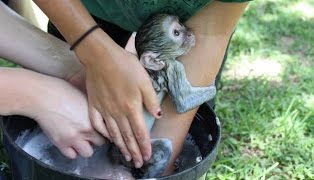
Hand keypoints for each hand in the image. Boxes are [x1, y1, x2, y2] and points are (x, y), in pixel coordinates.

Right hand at [23, 73, 105, 158]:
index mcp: (94, 118)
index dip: (106, 131)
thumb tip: (101, 114)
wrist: (43, 96)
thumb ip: (94, 110)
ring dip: (86, 147)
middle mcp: (86, 130)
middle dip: (97, 139)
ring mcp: (73, 138)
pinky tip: (71, 143)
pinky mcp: (60, 143)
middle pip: (100, 143)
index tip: (104, 130)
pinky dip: (72, 151)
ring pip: (88, 153)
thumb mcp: (86, 97)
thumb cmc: (62, 91)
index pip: (109, 132)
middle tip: (92, 134)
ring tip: (82, 140)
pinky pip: (71, 155)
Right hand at [76, 30, 160, 167]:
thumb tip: (157, 116)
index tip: (148, 156)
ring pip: (114, 133)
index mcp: (132, 107)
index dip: (145, 146)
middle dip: (134, 151)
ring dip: (121, 146)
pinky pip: (98, 124)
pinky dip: (103, 134)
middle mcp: (118, 113)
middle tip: (138, 163)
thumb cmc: (126, 66)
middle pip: (127, 137)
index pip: (140, 132)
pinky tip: (106, 139)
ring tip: (126, 156)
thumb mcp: (144, 81)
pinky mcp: (94, 105)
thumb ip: (151, 100)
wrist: (101, 57)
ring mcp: (104, 110)